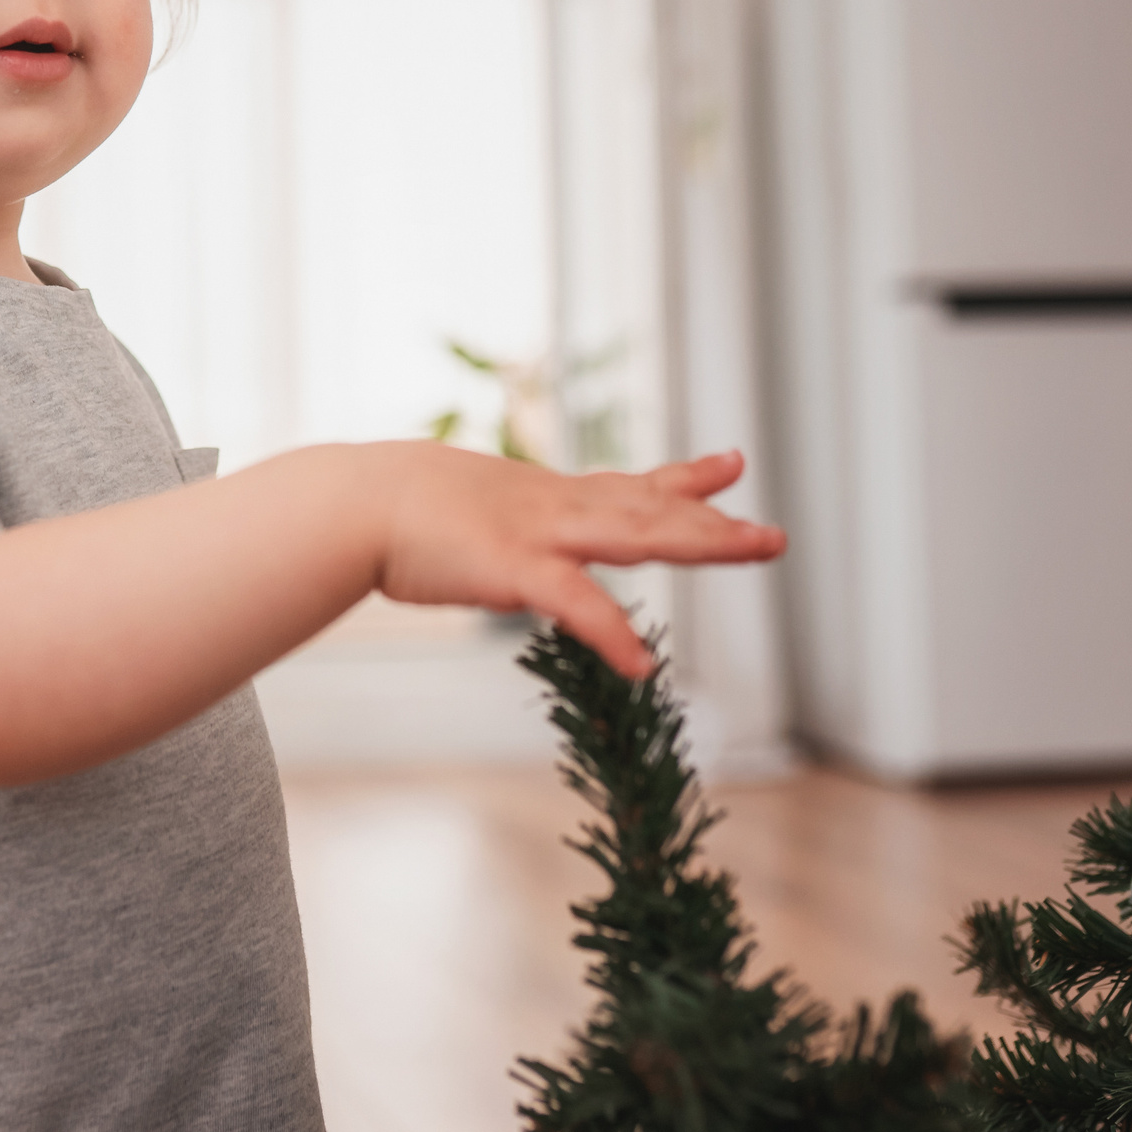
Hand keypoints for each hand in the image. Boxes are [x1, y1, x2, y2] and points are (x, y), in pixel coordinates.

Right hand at [375, 445, 786, 678]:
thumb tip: (492, 542)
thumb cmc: (397, 508)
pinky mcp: (516, 568)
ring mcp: (543, 534)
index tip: (731, 466)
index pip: (629, 486)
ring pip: (640, 533)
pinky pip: (578, 603)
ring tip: (757, 548)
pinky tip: (642, 666)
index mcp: (546, 498)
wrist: (358, 501)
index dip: (684, 480)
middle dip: (716, 520)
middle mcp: (558, 507)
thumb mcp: (466, 508)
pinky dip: (612, 632)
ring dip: (704, 541)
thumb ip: (497, 524)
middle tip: (773, 534)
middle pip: (653, 509)